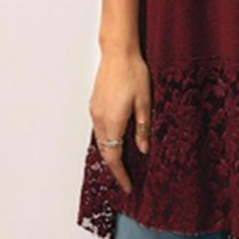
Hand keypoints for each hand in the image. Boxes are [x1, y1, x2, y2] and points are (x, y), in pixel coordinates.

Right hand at [88, 48, 150, 193]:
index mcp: (113, 122)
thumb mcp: (145, 101)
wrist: (118, 52)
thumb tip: (143, 150)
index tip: (127, 187)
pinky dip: (107, 139)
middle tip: (128, 177)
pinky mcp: (94, 103)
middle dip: (115, 167)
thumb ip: (143, 127)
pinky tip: (117, 138)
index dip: (121, 175)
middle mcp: (100, 119)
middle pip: (105, 152)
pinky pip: (99, 129)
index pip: (114, 158)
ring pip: (101, 140)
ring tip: (124, 161)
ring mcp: (94, 111)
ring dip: (110, 152)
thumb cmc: (134, 73)